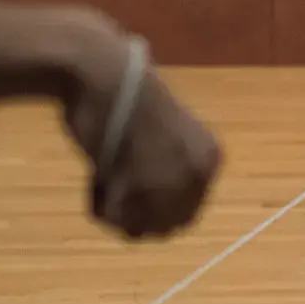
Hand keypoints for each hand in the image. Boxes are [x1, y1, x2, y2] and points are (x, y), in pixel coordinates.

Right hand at [63, 17, 220, 239]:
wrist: (105, 75)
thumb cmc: (125, 99)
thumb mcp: (163, 138)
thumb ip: (168, 173)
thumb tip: (157, 226)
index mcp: (210, 157)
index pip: (187, 211)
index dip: (152, 205)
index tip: (129, 181)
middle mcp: (199, 173)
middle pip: (167, 226)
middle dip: (137, 212)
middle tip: (111, 183)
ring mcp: (174, 182)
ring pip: (142, 228)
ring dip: (116, 210)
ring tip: (101, 175)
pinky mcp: (142, 188)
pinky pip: (117, 222)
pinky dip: (99, 206)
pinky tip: (95, 176)